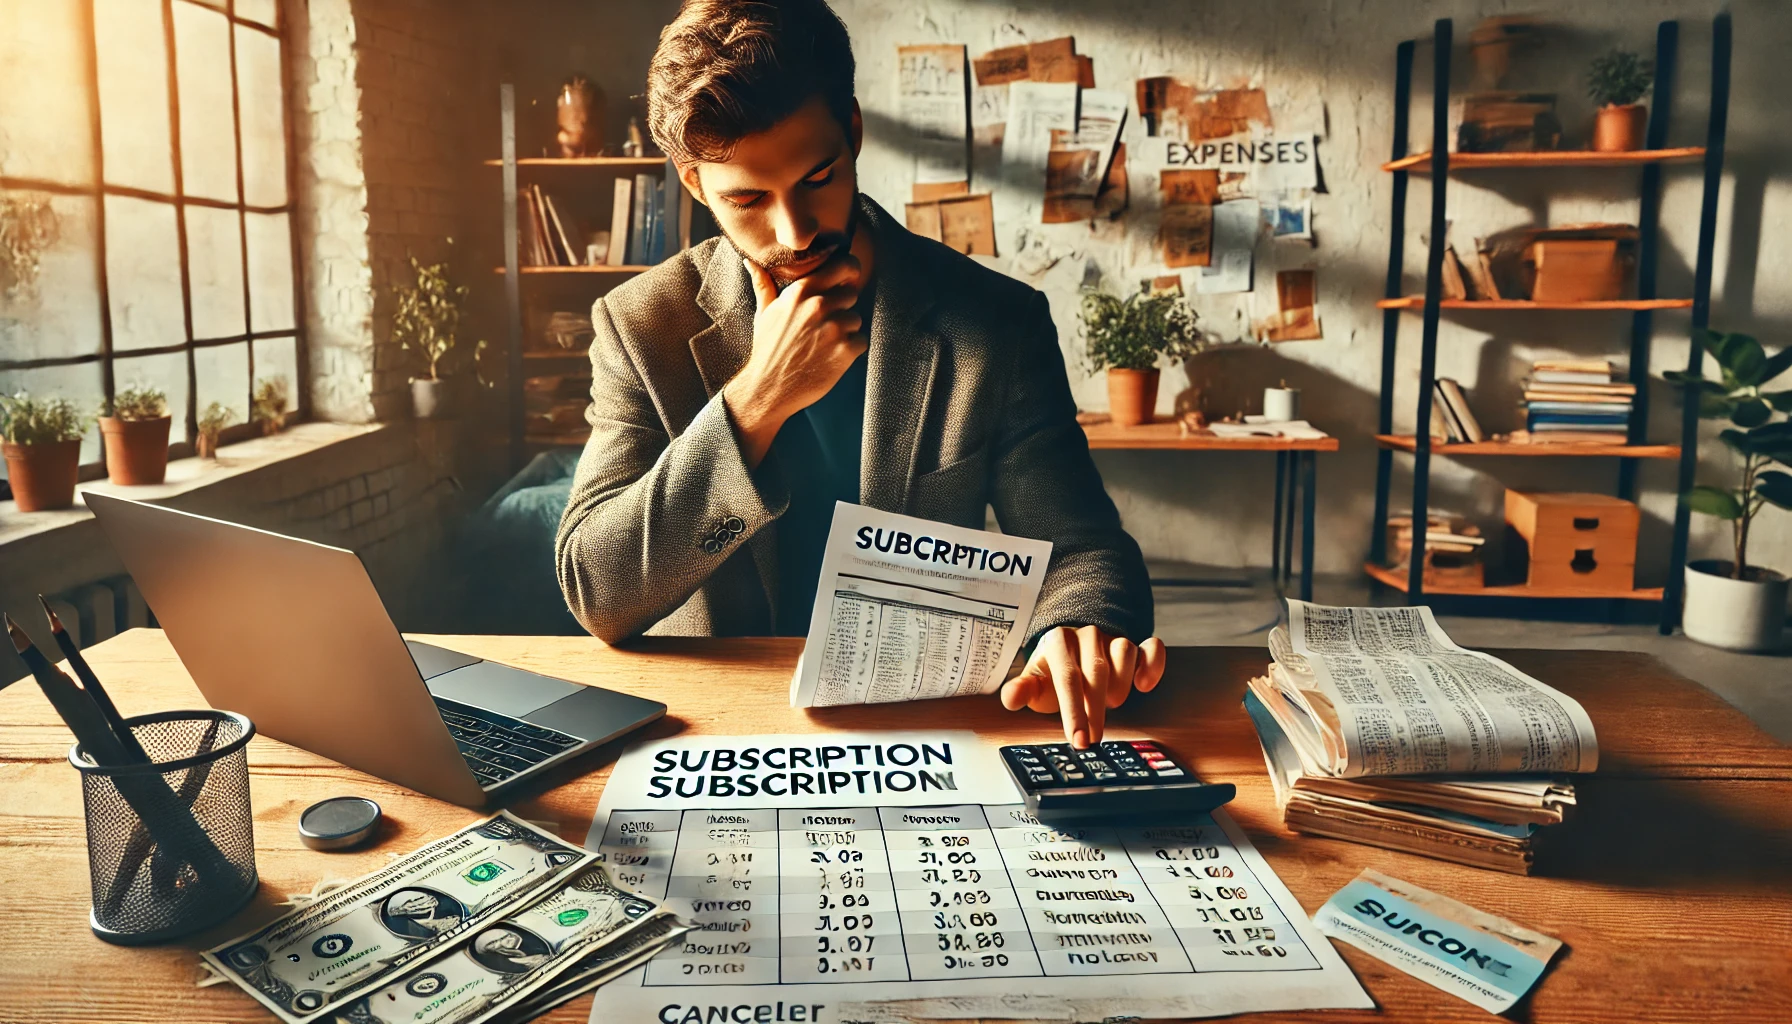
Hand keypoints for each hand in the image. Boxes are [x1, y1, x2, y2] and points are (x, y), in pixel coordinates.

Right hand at [723, 253, 866, 466]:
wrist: (768, 388)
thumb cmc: (767, 349)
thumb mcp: (764, 313)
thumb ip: (763, 284)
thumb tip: (750, 260)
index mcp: (801, 291)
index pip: (844, 265)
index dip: (850, 271)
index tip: (849, 279)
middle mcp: (819, 306)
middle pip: (851, 294)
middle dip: (842, 308)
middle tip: (823, 326)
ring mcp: (834, 328)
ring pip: (856, 319)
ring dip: (846, 331)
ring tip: (823, 345)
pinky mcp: (845, 351)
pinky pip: (861, 341)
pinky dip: (851, 351)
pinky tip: (830, 357)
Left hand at [999, 626, 1166, 748]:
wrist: (1073, 649)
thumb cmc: (1054, 673)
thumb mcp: (1035, 682)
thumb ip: (1022, 690)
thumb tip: (1011, 698)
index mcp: (1058, 641)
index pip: (1067, 677)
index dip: (1073, 710)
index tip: (1078, 740)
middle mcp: (1086, 635)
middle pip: (1096, 671)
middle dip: (1095, 709)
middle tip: (1093, 739)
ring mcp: (1113, 637)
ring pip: (1124, 655)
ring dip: (1120, 686)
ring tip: (1111, 704)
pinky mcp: (1136, 643)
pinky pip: (1151, 648)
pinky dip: (1153, 665)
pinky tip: (1145, 685)